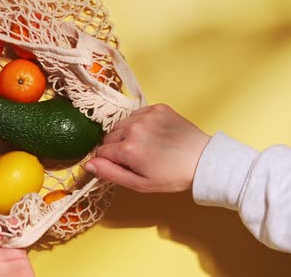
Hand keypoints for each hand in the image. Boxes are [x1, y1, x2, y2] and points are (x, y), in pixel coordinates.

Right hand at [86, 104, 209, 192]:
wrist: (202, 160)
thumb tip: (88, 164)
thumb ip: (111, 173)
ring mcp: (146, 115)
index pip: (102, 151)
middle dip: (117, 147)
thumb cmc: (171, 176)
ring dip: (126, 134)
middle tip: (136, 158)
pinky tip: (153, 134)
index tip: (123, 166)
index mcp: (128, 149)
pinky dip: (139, 123)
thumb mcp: (140, 184)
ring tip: (144, 145)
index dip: (109, 161)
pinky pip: (136, 114)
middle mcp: (134, 128)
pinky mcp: (157, 107)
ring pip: (121, 124)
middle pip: (109, 136)